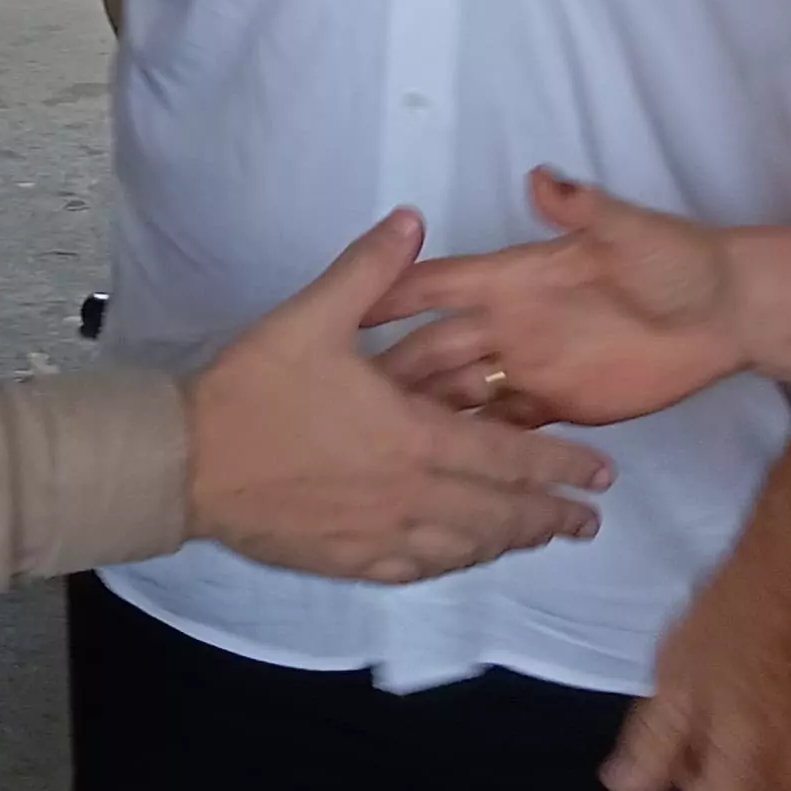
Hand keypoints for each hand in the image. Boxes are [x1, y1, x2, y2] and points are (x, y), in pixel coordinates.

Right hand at [188, 211, 614, 582]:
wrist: (188, 463)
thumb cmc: (254, 390)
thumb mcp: (312, 315)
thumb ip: (369, 268)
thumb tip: (411, 219)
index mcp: (414, 436)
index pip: (509, 458)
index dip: (561, 468)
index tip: (601, 477)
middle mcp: (410, 495)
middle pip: (498, 516)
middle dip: (550, 518)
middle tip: (587, 523)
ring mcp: (380, 535)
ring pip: (463, 548)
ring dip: (507, 544)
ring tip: (535, 539)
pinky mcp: (347, 560)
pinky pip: (415, 570)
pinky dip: (450, 564)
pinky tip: (456, 559)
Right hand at [378, 167, 747, 428]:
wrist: (727, 313)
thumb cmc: (677, 260)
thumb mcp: (629, 229)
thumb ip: (584, 208)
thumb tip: (543, 177)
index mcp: (515, 278)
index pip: (438, 284)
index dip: (392, 293)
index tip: (342, 312)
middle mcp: (510, 325)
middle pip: (434, 348)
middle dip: (391, 371)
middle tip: (342, 404)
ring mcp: (530, 368)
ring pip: (460, 396)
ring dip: (424, 417)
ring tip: (376, 450)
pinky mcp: (557, 407)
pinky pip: (504, 433)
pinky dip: (474, 452)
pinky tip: (443, 477)